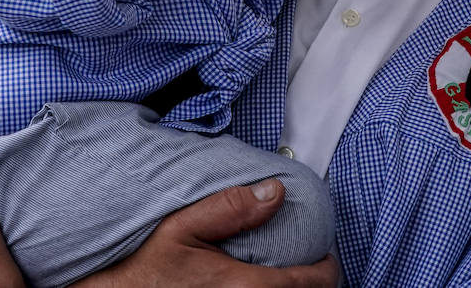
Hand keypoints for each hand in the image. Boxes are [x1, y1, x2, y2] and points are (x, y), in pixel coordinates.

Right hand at [77, 179, 337, 287]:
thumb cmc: (143, 270)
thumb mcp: (181, 227)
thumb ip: (230, 208)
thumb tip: (275, 192)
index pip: (311, 282)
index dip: (327, 267)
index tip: (326, 253)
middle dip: (312, 283)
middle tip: (307, 263)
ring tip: (285, 276)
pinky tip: (254, 285)